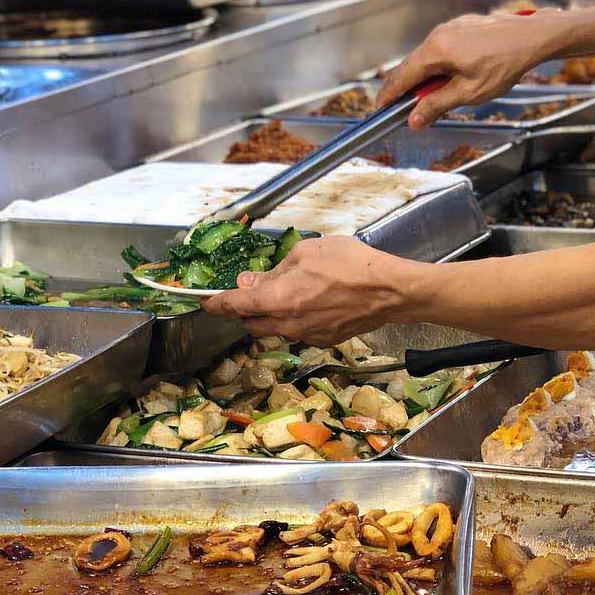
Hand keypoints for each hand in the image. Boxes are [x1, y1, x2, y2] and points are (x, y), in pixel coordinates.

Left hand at [201, 236, 420, 344]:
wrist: (389, 291)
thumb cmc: (352, 265)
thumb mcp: (305, 253)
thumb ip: (273, 270)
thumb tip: (250, 281)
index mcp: (277, 299)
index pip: (233, 306)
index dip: (214, 303)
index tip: (204, 300)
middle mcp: (287, 323)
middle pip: (250, 323)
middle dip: (244, 309)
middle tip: (252, 289)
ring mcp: (306, 335)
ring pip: (274, 329)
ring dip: (271, 314)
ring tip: (288, 292)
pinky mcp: (324, 340)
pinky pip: (297, 332)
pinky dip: (294, 319)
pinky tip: (311, 302)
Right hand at [377, 11, 564, 128]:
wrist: (532, 37)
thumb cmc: (504, 63)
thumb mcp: (469, 92)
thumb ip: (437, 105)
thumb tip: (414, 119)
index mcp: (436, 50)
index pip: (401, 76)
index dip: (389, 95)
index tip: (380, 108)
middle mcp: (438, 35)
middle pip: (411, 66)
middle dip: (406, 89)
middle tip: (403, 109)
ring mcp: (451, 28)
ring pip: (427, 58)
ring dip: (425, 79)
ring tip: (433, 99)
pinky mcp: (462, 27)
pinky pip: (442, 49)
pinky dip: (438, 67)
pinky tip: (450, 80)